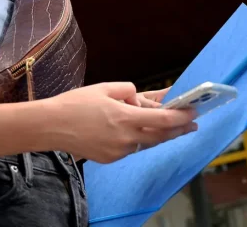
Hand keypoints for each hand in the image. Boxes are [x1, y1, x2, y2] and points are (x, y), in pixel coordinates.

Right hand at [45, 83, 197, 163]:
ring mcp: (118, 151)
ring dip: (159, 134)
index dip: (181, 116)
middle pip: (161, 135)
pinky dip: (138, 139)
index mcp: (125, 117)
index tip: (193, 112)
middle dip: (179, 129)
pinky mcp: (110, 158)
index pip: (163, 119)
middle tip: (192, 124)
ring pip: (146, 143)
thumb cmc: (76, 103)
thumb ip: (127, 90)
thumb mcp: (104, 87)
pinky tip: (136, 131)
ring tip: (169, 127)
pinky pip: (131, 148)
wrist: (52, 125)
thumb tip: (138, 97)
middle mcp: (125, 137)